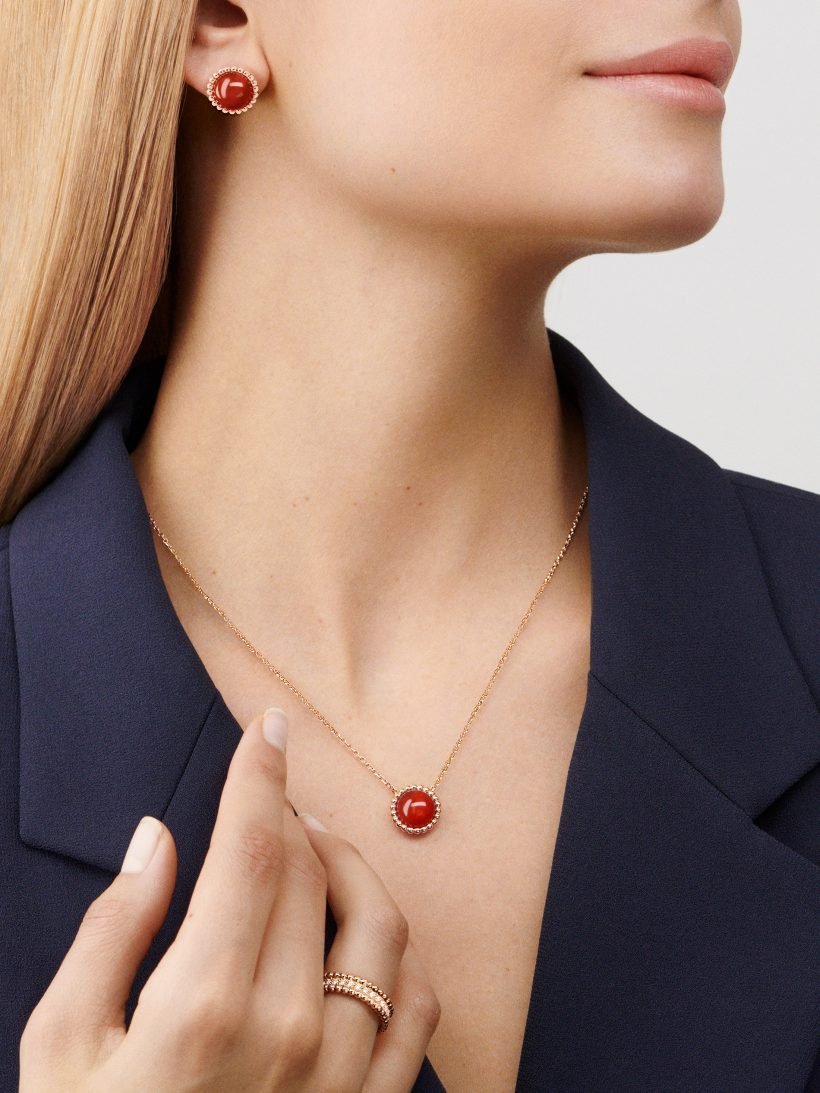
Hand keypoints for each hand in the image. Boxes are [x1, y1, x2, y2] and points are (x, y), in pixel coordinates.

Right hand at [19, 708, 441, 1091]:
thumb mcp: (61, 1050)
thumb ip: (112, 933)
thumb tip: (156, 842)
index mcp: (203, 1004)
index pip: (252, 846)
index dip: (260, 773)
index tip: (266, 726)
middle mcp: (289, 1029)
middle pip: (312, 871)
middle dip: (291, 813)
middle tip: (270, 796)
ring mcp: (342, 1073)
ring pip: (380, 924)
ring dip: (354, 867)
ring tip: (319, 849)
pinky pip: (417, 1004)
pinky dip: (399, 950)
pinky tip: (364, 935)